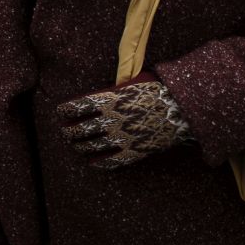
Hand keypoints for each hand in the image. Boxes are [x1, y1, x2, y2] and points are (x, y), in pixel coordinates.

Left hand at [57, 74, 192, 169]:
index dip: (67, 111)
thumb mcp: (132, 82)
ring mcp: (123, 136)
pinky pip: (113, 160)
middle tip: (65, 133)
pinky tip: (92, 162)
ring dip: (81, 147)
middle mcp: (113, 119)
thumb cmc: (158, 90)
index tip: (61, 113)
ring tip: (76, 146)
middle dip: (70, 132)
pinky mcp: (135, 151)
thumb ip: (114, 89)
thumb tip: (99, 94)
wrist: (183, 108)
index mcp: (110, 99)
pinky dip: (100, 163)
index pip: (79, 106)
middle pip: (82, 129)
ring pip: (94, 146)